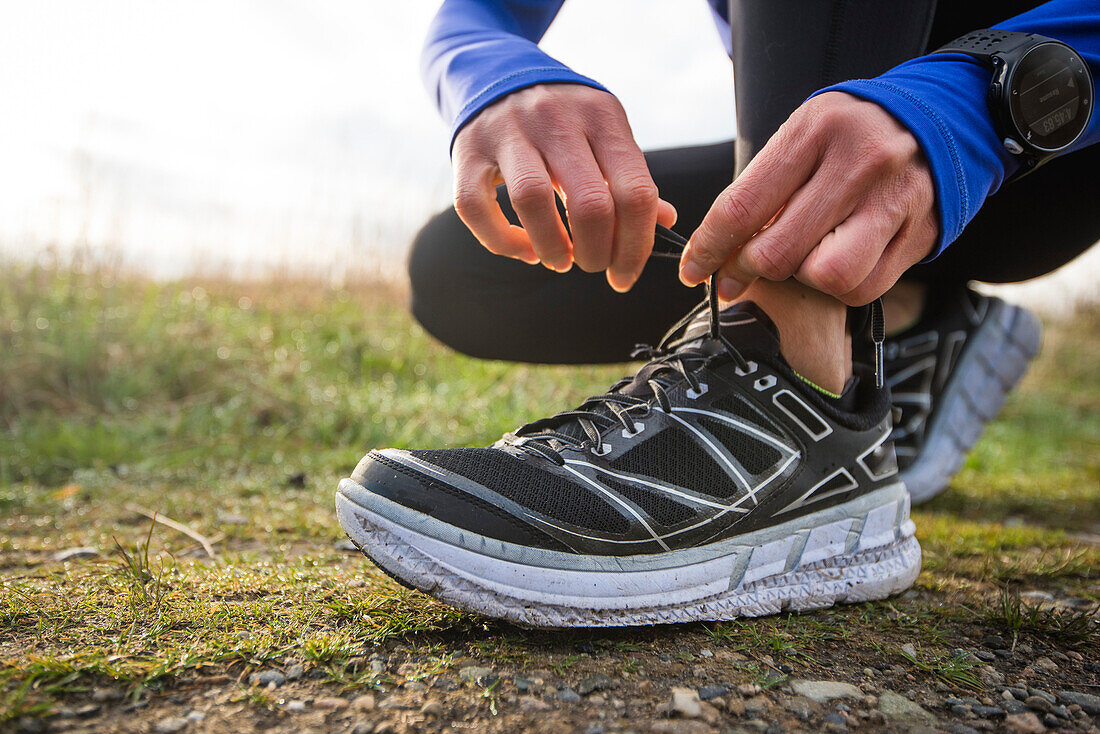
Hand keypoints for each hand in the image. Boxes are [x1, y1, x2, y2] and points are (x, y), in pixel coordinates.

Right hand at [452, 84, 676, 290]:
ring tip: (559, 261)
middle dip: (596, 253)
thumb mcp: (602, 133)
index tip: (626, 273)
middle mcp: (555, 118)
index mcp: (601, 116)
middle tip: (593, 265)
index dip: (637, 245)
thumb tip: (665, 223)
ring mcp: (507, 131)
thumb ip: (629, 178)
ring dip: (552, 248)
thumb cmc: (561, 119)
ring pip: (533, 201)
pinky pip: (476, 207)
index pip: (635, 192)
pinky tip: (524, 249)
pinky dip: (501, 241)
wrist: (497, 73)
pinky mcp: (466, 150)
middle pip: (590, 204)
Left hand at [679, 92, 937, 305]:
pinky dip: (840, 287)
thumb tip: (716, 254)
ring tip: (801, 257)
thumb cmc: (852, 135)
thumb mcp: (803, 136)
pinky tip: (837, 262)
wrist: (941, 120)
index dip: (709, 249)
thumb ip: (762, 188)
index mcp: (815, 131)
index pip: (742, 207)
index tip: (693, 271)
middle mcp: (858, 164)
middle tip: (738, 273)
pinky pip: (862, 288)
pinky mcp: (920, 235)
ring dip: (801, 278)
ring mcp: (893, 201)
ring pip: (824, 276)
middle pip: (777, 252)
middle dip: (746, 271)